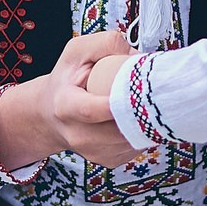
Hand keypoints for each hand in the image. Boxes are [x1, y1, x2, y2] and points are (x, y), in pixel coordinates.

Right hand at [0, 31, 140, 170]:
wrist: (51, 114)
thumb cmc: (67, 79)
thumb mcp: (77, 51)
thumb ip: (105, 44)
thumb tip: (136, 56)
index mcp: (65, 105)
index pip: (89, 110)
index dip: (113, 105)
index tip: (134, 94)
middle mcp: (77, 134)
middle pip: (119, 127)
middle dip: (141, 109)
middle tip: (155, 90)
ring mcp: (93, 151)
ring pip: (133, 138)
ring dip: (146, 120)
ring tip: (144, 100)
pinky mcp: (108, 160)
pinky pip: (137, 146)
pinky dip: (143, 130)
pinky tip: (137, 115)